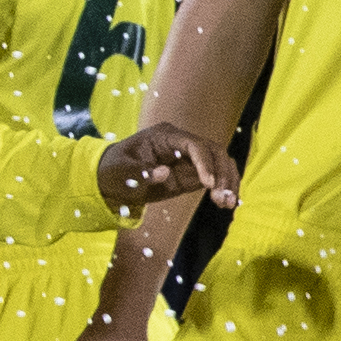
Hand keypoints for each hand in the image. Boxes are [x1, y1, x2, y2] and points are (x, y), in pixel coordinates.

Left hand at [94, 122, 237, 215]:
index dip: (204, 162)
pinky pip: (215, 176)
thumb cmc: (115, 170)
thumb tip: (165, 173)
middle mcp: (182, 143)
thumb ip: (141, 172)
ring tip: (228, 203)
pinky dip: (224, 187)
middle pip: (213, 151)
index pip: (193, 144)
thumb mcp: (121, 172)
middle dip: (222, 173)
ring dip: (228, 181)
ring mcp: (190, 158)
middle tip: (223, 198)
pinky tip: (227, 202)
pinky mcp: (193, 173)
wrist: (112, 179)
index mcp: (165, 136)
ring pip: (220, 162)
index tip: (209, 184)